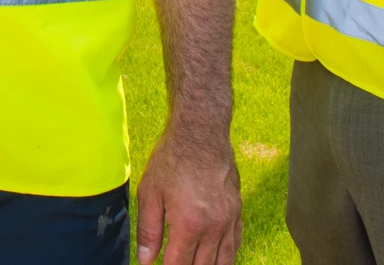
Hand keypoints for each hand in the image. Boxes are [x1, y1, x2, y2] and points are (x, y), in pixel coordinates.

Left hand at [134, 127, 240, 264]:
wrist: (202, 133)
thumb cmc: (173, 159)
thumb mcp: (150, 193)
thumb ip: (148, 231)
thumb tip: (145, 260)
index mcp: (189, 224)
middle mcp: (213, 227)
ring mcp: (229, 221)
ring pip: (223, 262)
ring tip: (194, 264)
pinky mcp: (237, 212)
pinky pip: (235, 245)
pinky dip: (225, 258)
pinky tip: (215, 260)